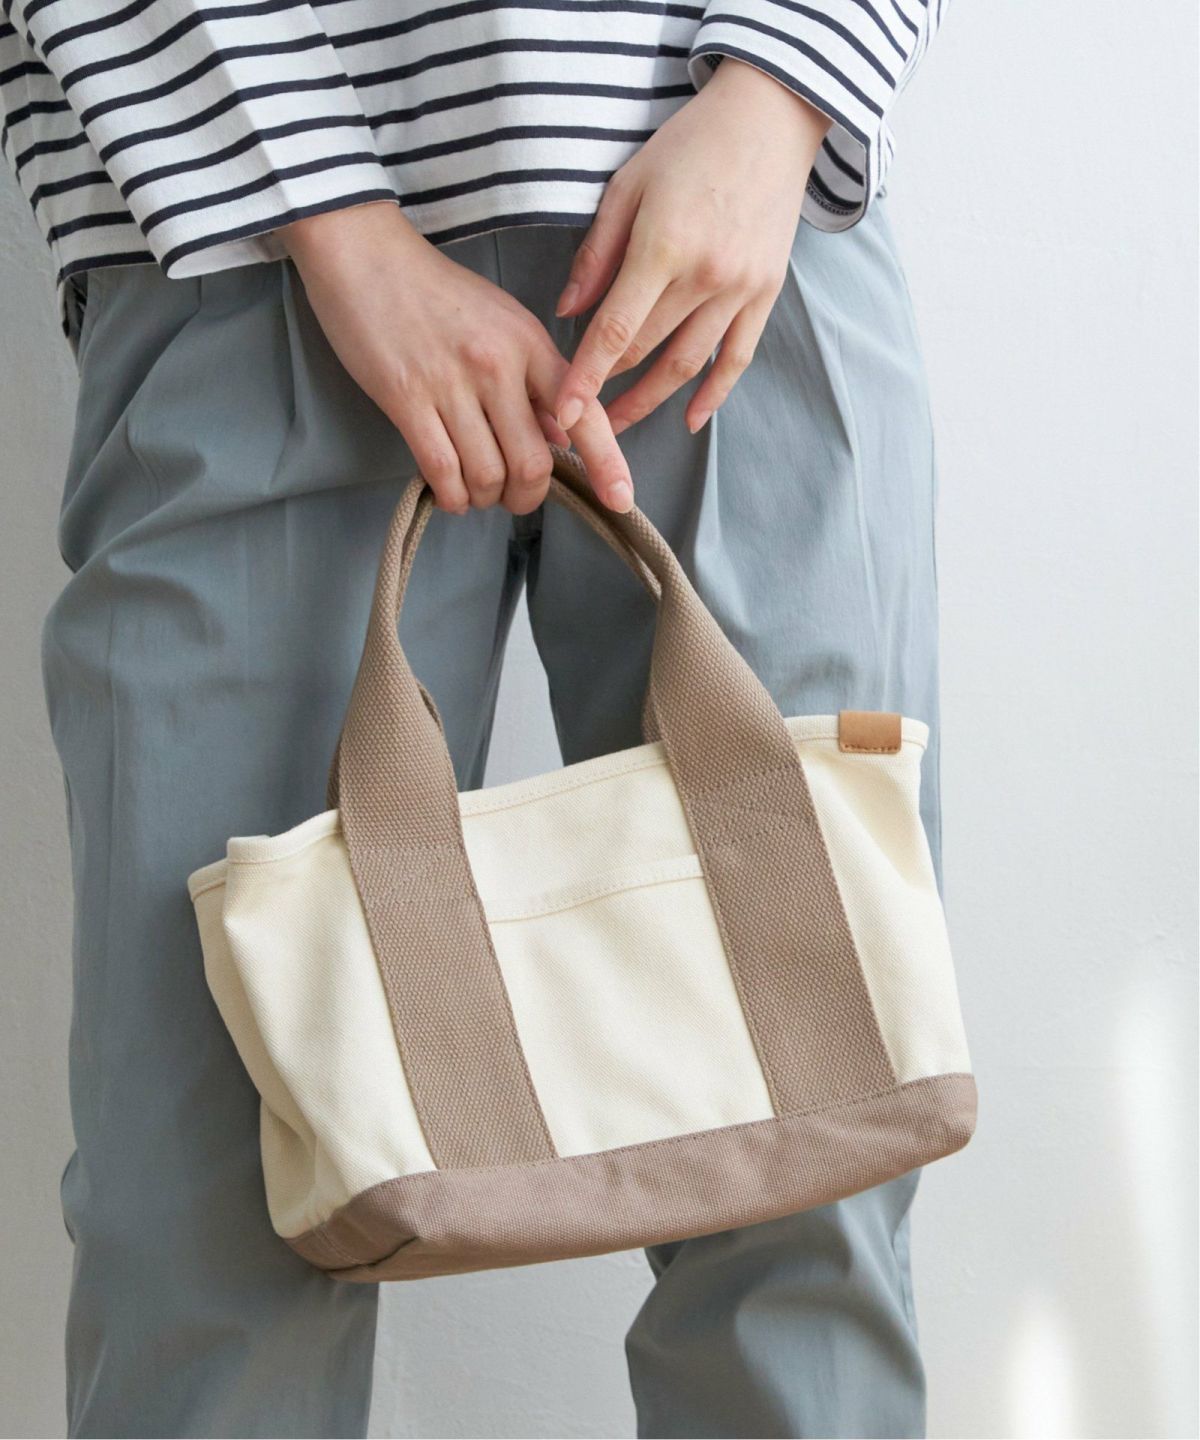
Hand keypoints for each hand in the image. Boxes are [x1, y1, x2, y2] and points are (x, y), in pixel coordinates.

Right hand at [282, 203, 634, 513]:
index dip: (606, 463)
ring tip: (476, 491)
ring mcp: (451, 384)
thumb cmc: (436, 292)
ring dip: (485, 499)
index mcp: (530, 344)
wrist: (365, 253)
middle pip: (531, 463)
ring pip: (487, 475)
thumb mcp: (503, 322)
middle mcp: (498, 366)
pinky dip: (451, 496)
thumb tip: (562, 436)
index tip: (621, 500)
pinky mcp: (406, 399)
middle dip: (526, 497)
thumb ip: (536, 379)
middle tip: (513, 496)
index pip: (582, 413)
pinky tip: (450, 492)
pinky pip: (442, 470)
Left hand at [553, 59, 830, 436]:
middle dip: (608, 387)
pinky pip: (737, 359)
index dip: (587, 375)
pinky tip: (690, 419)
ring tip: (619, 426)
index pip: (616, 329)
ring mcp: (740, 289)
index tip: (565, 412)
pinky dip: (714, 395)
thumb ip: (596, 253)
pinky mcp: (766, 294)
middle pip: (646, 350)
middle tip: (578, 416)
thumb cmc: (691, 144)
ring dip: (650, 401)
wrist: (772, 118)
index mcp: (663, 246)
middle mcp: (704, 275)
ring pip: (687, 364)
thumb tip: (567, 310)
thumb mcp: (628, 185)